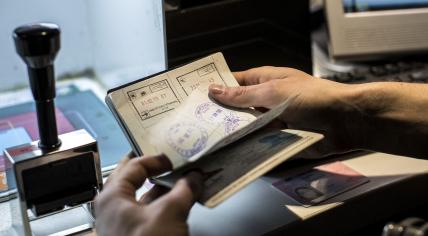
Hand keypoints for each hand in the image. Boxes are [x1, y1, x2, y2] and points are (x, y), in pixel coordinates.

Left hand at [95, 153, 202, 235]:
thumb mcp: (170, 213)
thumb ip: (184, 190)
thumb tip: (194, 177)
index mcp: (112, 197)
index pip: (135, 165)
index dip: (157, 158)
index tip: (175, 158)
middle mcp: (113, 208)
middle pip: (134, 179)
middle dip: (154, 169)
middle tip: (170, 161)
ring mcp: (122, 224)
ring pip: (143, 196)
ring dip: (162, 188)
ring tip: (181, 181)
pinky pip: (148, 212)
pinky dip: (163, 204)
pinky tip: (178, 203)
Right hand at [208, 66, 358, 156]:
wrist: (344, 122)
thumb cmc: (311, 98)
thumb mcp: (272, 92)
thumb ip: (242, 95)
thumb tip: (214, 89)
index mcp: (264, 80)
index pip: (233, 82)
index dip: (215, 88)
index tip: (194, 98)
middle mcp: (265, 100)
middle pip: (237, 107)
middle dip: (220, 114)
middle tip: (195, 124)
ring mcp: (272, 120)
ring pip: (246, 127)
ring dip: (232, 133)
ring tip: (205, 141)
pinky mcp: (278, 139)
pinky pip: (258, 143)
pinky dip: (246, 147)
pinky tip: (228, 154)